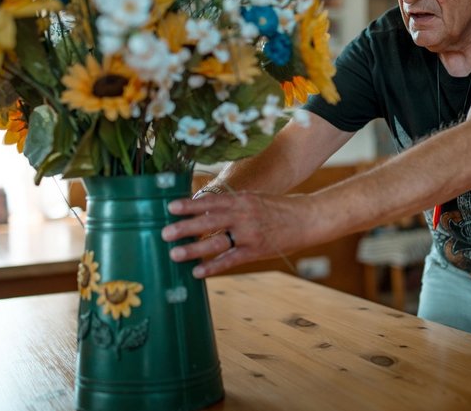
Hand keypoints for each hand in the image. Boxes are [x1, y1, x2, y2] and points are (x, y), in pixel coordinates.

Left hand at [161, 192, 306, 277]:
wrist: (306, 219)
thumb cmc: (278, 208)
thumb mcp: (254, 198)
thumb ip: (232, 203)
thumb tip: (205, 208)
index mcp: (241, 199)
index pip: (210, 201)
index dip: (189, 204)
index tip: (170, 206)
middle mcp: (243, 215)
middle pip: (208, 221)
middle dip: (185, 227)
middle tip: (164, 232)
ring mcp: (249, 234)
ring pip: (216, 241)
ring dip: (194, 248)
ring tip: (174, 253)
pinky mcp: (255, 251)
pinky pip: (230, 260)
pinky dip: (213, 266)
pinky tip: (197, 272)